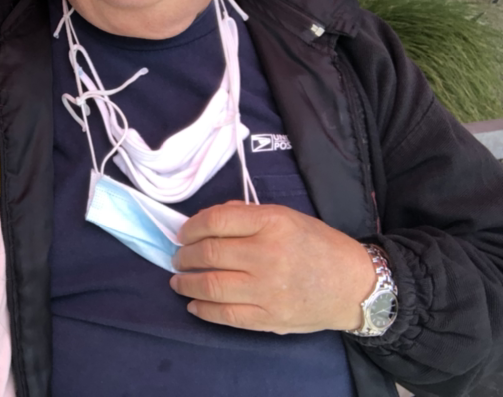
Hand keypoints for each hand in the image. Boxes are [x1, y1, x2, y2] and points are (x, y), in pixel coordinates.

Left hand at [169, 201, 375, 333]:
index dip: (191, 227)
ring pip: (211, 286)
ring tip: (178, 280)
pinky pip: (226, 316)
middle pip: (209, 254)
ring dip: (186, 283)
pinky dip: (203, 310)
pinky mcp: (270, 318)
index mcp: (273, 223)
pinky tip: (194, 304)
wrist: (355, 285)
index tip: (183, 233)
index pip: (217, 221)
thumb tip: (207, 221)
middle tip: (178, 258)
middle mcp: (268, 255)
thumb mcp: (286, 216)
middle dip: (184, 256)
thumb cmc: (318, 245)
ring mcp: (268, 290)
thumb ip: (247, 215)